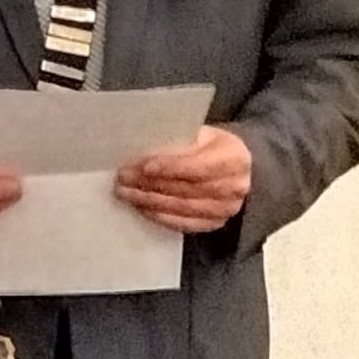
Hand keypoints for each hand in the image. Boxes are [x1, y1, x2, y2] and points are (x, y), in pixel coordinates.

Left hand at [115, 125, 251, 232]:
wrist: (234, 167)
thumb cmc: (210, 147)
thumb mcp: (201, 135)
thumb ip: (179, 142)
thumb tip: (142, 153)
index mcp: (234, 158)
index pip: (199, 166)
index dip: (171, 167)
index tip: (144, 167)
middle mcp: (235, 186)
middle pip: (186, 188)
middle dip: (150, 184)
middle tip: (124, 178)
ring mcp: (226, 208)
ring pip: (182, 207)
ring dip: (149, 201)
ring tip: (126, 193)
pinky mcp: (215, 223)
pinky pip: (184, 224)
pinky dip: (160, 216)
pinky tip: (142, 208)